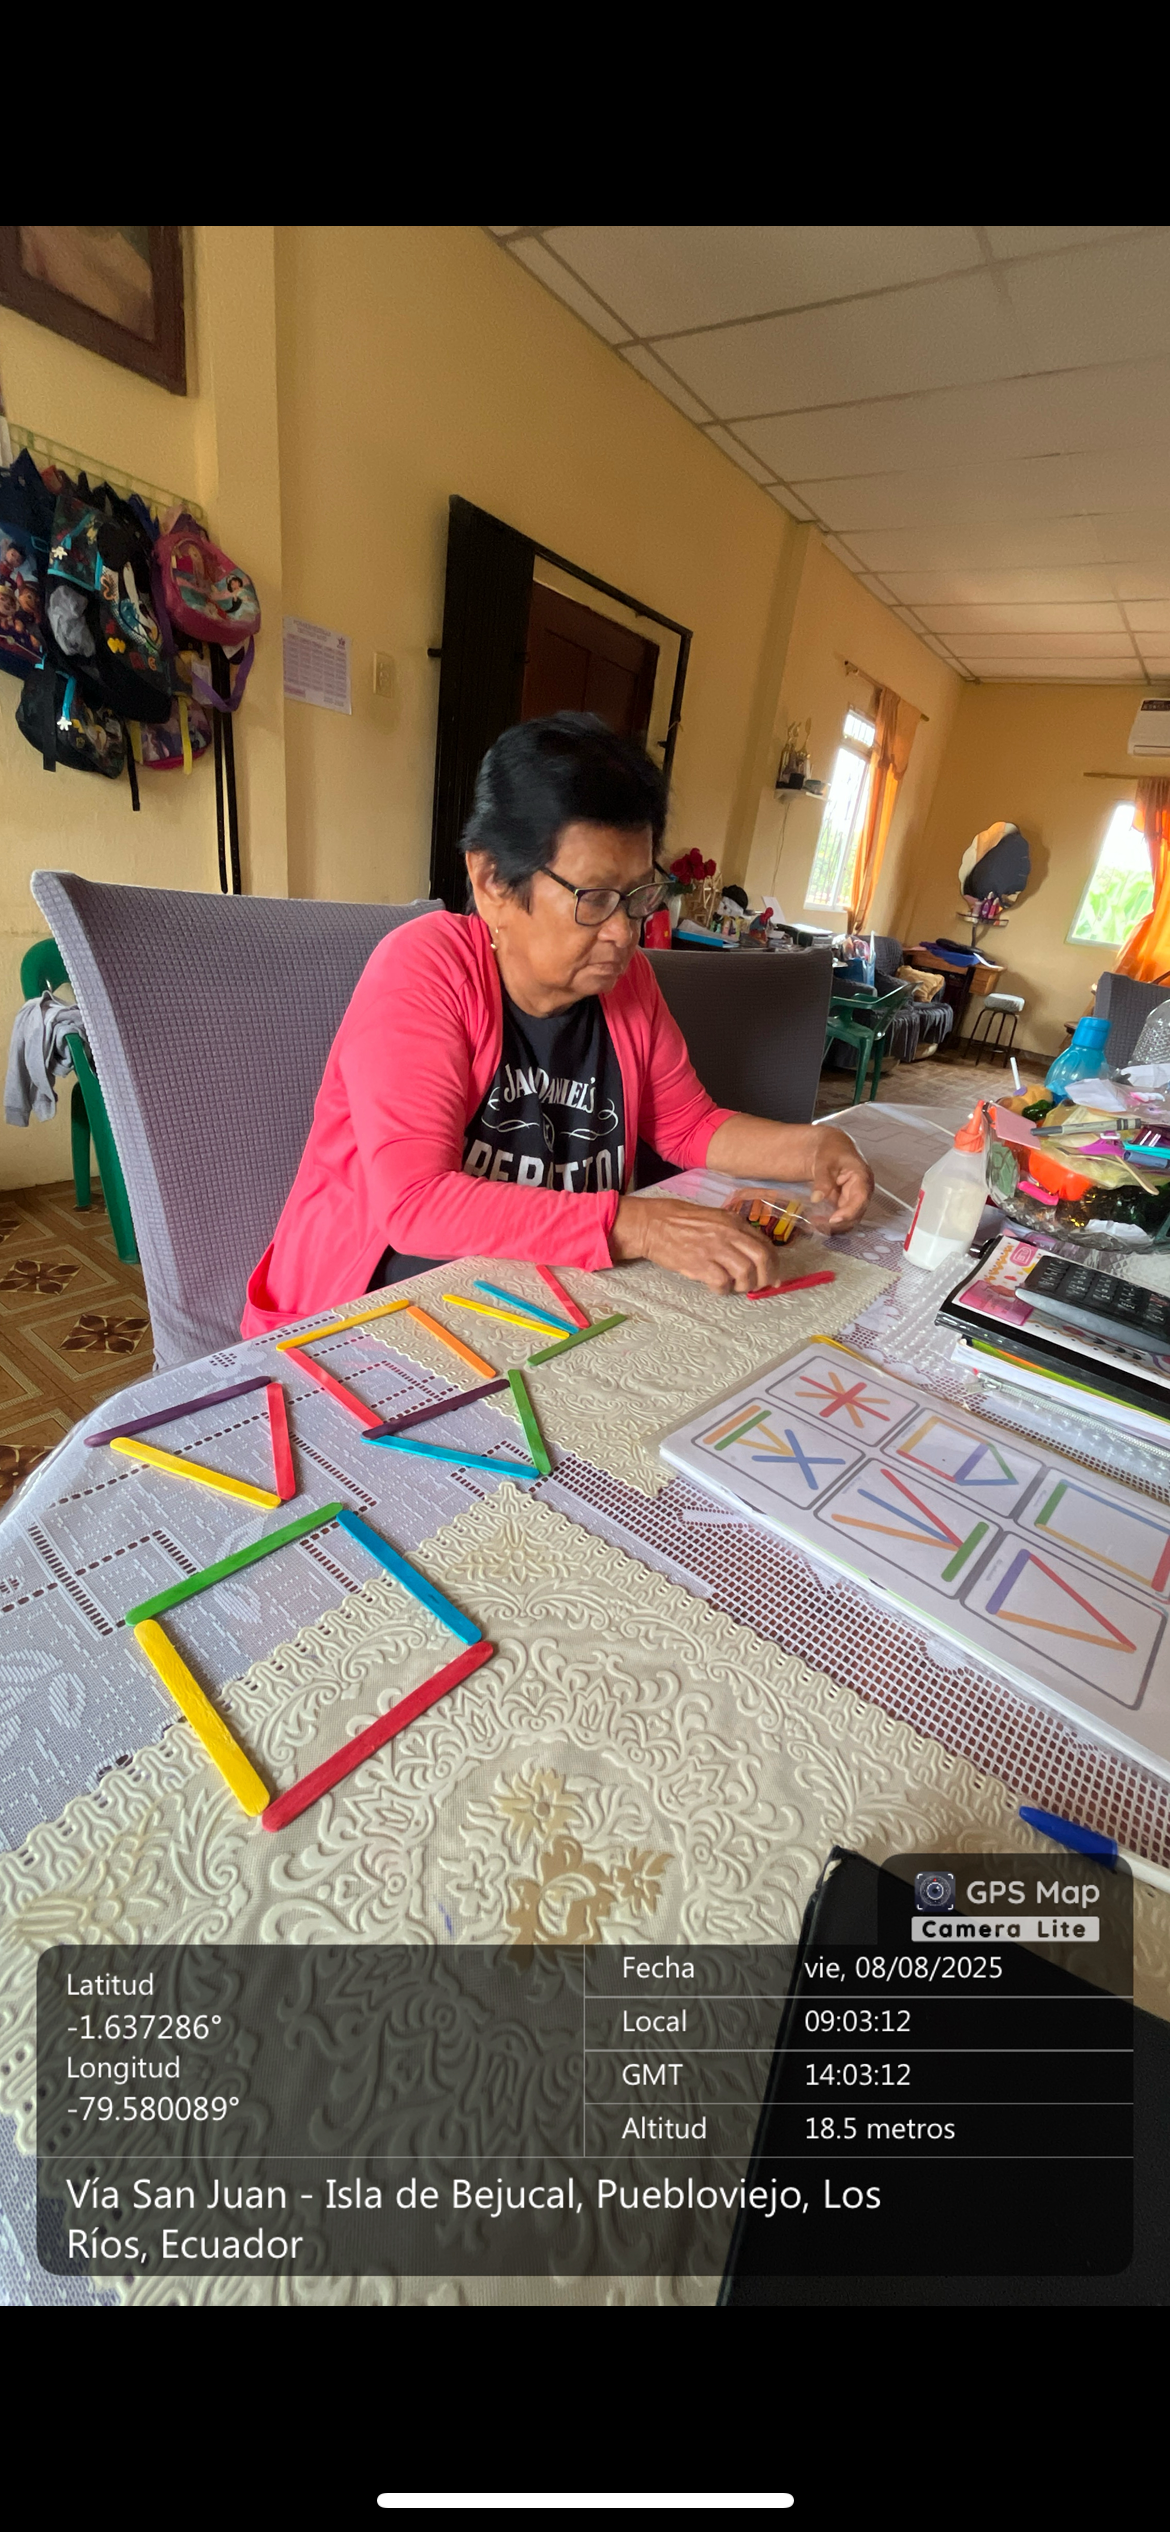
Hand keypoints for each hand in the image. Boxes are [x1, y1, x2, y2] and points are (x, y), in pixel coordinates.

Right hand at [610, 1194, 775, 1293]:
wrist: (652, 1224)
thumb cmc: (681, 1221)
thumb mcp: (714, 1218)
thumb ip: (735, 1233)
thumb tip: (753, 1254)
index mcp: (734, 1222)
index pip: (765, 1245)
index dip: (774, 1265)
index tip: (772, 1277)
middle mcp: (728, 1234)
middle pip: (762, 1259)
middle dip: (765, 1278)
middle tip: (758, 1287)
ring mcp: (714, 1248)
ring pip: (745, 1273)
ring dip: (744, 1286)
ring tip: (734, 1287)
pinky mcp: (699, 1263)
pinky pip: (722, 1283)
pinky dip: (723, 1290)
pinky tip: (716, 1288)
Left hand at [808, 1127, 872, 1230]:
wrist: (831, 1147)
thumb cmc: (831, 1150)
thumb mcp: (824, 1161)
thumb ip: (822, 1179)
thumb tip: (816, 1199)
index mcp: (862, 1178)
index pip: (861, 1199)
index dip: (849, 1212)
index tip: (833, 1220)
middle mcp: (862, 1191)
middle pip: (856, 1214)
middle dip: (838, 1223)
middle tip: (816, 1224)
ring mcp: (855, 1199)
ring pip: (849, 1219)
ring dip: (833, 1226)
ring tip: (813, 1225)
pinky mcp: (846, 1204)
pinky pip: (841, 1218)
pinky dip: (829, 1223)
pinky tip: (815, 1223)